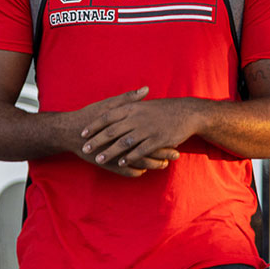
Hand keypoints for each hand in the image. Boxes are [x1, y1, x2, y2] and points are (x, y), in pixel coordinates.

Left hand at [79, 87, 195, 174]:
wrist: (187, 112)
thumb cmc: (162, 109)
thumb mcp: (142, 105)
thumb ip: (126, 106)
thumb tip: (109, 109)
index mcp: (131, 108)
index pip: (107, 117)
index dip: (94, 126)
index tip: (82, 134)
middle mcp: (137, 118)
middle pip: (112, 131)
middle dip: (96, 141)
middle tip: (84, 149)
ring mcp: (147, 129)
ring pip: (124, 142)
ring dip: (110, 152)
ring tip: (99, 159)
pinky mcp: (157, 140)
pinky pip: (140, 150)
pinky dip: (129, 157)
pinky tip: (120, 163)